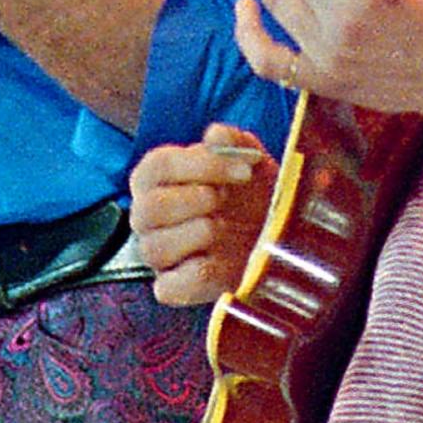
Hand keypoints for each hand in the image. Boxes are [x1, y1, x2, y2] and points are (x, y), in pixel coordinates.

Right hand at [129, 125, 275, 306]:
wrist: (274, 232)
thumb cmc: (251, 192)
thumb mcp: (249, 159)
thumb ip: (233, 141)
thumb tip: (216, 134)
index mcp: (157, 179)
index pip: (157, 166)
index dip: (202, 165)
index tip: (244, 170)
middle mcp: (149, 216)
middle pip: (148, 208)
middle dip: (195, 200)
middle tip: (227, 199)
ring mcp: (159, 253)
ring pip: (154, 248)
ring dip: (198, 233)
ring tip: (224, 226)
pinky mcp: (174, 286)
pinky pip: (168, 288)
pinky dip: (195, 274)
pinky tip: (220, 258)